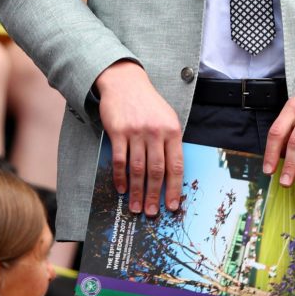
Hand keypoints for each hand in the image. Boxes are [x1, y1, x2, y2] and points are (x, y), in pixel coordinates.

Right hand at [95, 61, 183, 215]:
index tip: (172, 206)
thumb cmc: (148, 103)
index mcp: (172, 130)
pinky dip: (120, 178)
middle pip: (157, 171)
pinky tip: (122, 189)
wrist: (125, 82)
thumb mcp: (166, 118)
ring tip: (136, 207)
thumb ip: (170, 142)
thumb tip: (171, 175)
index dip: (174, 188)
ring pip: (138, 169)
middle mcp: (156, 131)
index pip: (176, 165)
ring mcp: (136, 131)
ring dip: (137, 192)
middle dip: (155, 196)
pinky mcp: (118, 131)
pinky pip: (120, 160)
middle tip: (151, 213)